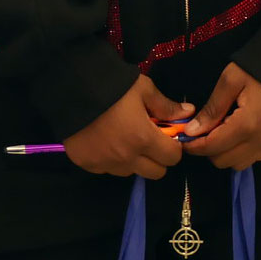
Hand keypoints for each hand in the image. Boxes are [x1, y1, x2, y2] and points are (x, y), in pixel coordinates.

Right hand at [64, 75, 191, 178]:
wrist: (72, 88)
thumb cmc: (113, 86)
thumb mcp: (144, 90)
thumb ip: (166, 106)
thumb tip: (188, 113)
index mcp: (144, 139)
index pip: (172, 157)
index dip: (173, 146)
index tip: (167, 135)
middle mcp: (126, 157)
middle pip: (155, 172)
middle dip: (157, 158)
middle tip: (148, 138)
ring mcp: (105, 164)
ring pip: (130, 172)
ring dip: (133, 160)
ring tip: (123, 137)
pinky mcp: (87, 164)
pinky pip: (108, 169)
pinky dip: (111, 159)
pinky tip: (104, 140)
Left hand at [181, 63, 260, 170]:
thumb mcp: (231, 80)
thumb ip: (212, 108)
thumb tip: (192, 131)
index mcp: (246, 125)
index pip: (212, 148)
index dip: (194, 145)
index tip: (184, 137)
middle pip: (224, 162)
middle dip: (209, 149)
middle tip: (206, 129)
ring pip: (241, 163)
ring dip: (227, 152)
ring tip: (226, 129)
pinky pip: (257, 157)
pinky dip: (244, 150)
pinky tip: (243, 130)